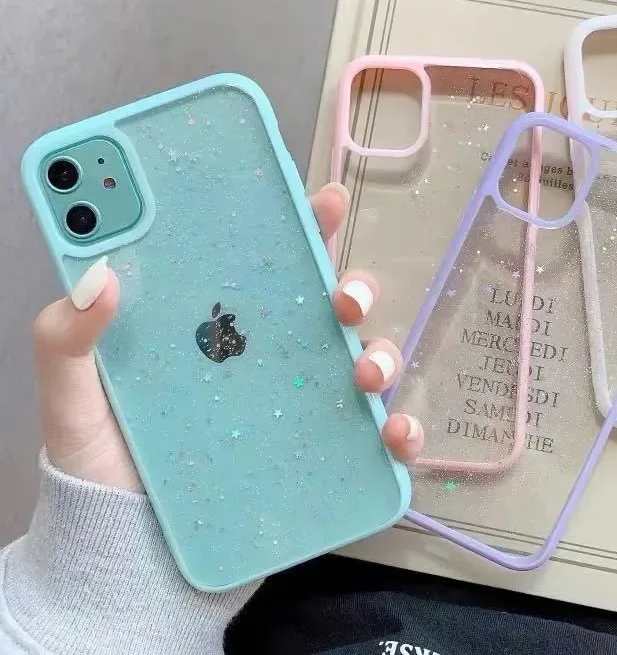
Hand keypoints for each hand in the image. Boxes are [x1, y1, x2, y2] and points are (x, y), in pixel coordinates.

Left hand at [33, 182, 423, 490]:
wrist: (128, 563)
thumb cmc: (105, 473)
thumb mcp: (74, 402)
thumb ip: (68, 342)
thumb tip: (99, 276)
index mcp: (221, 331)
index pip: (267, 263)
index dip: (302, 225)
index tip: (324, 201)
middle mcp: (271, 361)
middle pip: (331, 307)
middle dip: (354, 288)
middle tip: (344, 299)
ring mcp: (302, 409)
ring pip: (364, 362)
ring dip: (381, 355)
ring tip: (363, 374)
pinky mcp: (322, 460)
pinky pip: (376, 440)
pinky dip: (399, 431)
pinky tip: (393, 435)